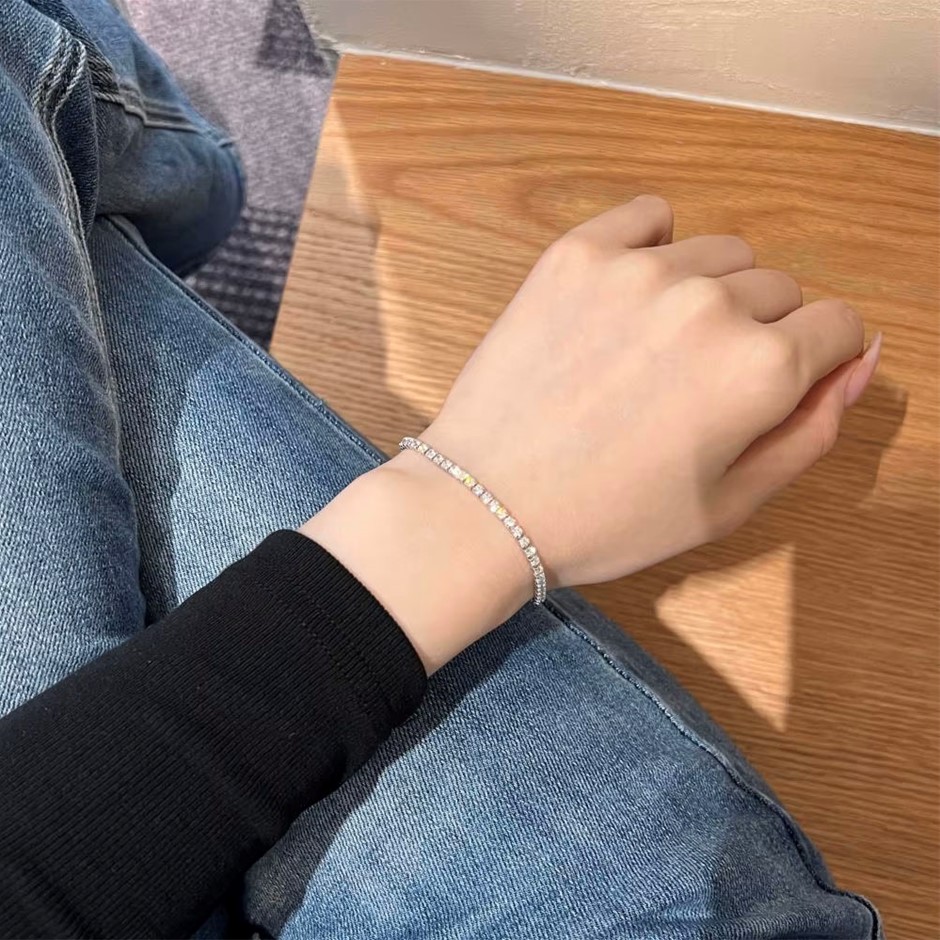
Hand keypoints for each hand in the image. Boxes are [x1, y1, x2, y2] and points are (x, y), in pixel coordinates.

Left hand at [305, 196, 879, 670]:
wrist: (488, 503)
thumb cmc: (607, 518)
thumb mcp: (729, 504)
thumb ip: (812, 429)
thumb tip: (860, 360)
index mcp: (760, 369)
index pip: (839, 324)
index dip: (816, 358)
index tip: (776, 383)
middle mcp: (710, 304)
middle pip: (778, 288)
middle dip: (758, 331)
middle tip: (695, 385)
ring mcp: (639, 270)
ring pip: (719, 253)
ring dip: (708, 291)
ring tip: (654, 348)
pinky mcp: (576, 253)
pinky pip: (649, 217)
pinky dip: (653, 245)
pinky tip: (628, 295)